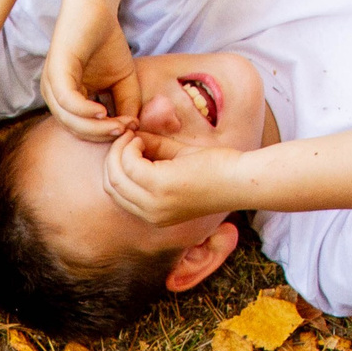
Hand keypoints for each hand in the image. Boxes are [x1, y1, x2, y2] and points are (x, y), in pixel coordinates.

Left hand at [42, 0, 138, 141]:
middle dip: (102, 135)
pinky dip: (85, 111)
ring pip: (69, 120)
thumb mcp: (123, 81)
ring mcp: (52, 84)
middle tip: (125, 131)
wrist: (96, 9)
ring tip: (119, 124)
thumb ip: (127, 105)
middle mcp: (56, 96)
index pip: (83, 130)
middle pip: (76, 130)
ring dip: (96, 128)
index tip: (130, 131)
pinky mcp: (55, 70)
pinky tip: (103, 111)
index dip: (106, 135)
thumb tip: (131, 128)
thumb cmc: (107, 43)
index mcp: (68, 100)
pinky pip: (67, 101)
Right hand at [102, 130, 242, 226]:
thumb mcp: (175, 160)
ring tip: (135, 135)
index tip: (128, 143)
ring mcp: (154, 203)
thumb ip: (151, 152)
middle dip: (113, 156)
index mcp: (153, 215)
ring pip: (115, 174)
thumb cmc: (215, 169)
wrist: (240, 178)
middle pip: (111, 184)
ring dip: (120, 149)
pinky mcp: (160, 187)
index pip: (116, 192)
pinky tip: (142, 138)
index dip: (116, 165)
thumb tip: (128, 136)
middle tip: (128, 136)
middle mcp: (150, 214)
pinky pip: (129, 163)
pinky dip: (130, 146)